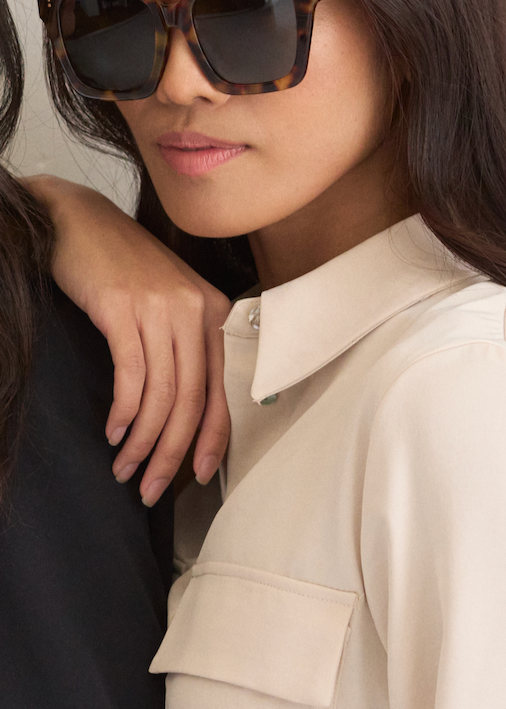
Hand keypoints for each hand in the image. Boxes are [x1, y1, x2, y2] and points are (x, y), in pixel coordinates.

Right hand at [24, 175, 230, 506]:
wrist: (80, 220)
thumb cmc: (125, 268)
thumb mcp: (169, 302)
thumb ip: (185, 347)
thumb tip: (187, 413)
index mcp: (214, 312)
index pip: (222, 389)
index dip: (214, 438)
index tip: (199, 475)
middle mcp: (195, 310)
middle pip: (193, 400)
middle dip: (172, 453)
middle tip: (151, 488)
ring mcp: (160, 307)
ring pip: (162, 395)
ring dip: (142, 442)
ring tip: (125, 468)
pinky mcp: (122, 308)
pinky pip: (130, 375)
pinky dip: (123, 412)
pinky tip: (112, 432)